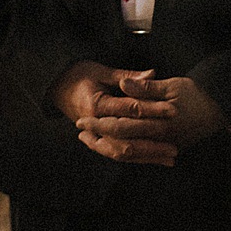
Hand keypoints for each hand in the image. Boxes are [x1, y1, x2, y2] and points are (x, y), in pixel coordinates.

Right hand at [50, 61, 179, 165]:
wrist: (56, 87)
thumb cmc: (78, 75)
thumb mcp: (102, 71)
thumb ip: (127, 76)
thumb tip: (151, 74)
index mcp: (96, 104)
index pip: (129, 110)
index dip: (152, 110)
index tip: (172, 111)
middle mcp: (95, 123)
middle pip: (126, 139)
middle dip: (152, 144)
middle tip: (174, 145)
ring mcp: (95, 134)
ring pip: (123, 152)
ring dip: (147, 156)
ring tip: (170, 157)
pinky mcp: (98, 140)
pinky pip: (119, 153)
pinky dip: (138, 157)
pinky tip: (156, 159)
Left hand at [82, 75, 227, 153]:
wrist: (222, 110)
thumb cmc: (198, 94)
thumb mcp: (172, 85)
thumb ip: (145, 88)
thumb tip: (122, 85)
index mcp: (157, 122)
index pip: (120, 125)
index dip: (99, 123)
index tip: (82, 120)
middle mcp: (159, 139)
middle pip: (121, 143)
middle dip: (98, 138)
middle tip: (81, 131)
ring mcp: (164, 147)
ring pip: (130, 155)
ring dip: (108, 148)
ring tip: (91, 141)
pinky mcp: (168, 150)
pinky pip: (142, 157)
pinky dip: (125, 154)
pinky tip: (113, 148)